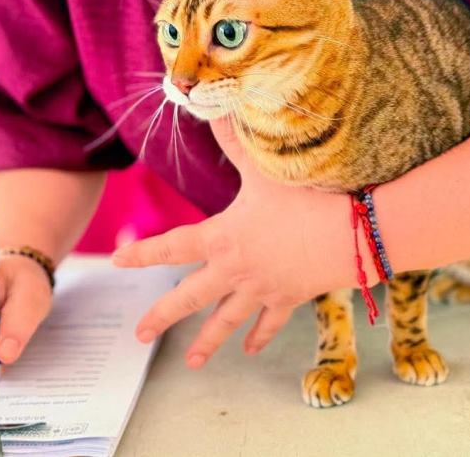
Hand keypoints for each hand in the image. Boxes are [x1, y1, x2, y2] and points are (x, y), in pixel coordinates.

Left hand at [112, 118, 356, 367]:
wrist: (351, 234)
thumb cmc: (306, 197)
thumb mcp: (263, 168)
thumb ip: (234, 140)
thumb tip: (212, 107)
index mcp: (222, 238)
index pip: (172, 247)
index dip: (143, 254)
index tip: (118, 262)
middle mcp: (235, 270)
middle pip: (190, 297)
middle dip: (162, 317)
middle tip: (140, 336)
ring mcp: (261, 289)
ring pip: (226, 320)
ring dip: (208, 342)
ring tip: (190, 363)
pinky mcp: (288, 298)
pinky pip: (269, 322)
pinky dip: (258, 336)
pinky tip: (248, 349)